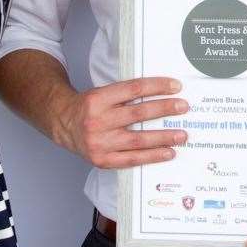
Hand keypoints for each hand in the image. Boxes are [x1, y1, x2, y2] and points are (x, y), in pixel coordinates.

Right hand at [54, 76, 186, 167]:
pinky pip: (132, 159)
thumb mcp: (103, 93)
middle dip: (164, 109)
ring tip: (181, 134)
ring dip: (163, 137)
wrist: (63, 124)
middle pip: (138, 114)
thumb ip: (126, 94)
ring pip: (138, 139)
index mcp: (98, 99)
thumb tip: (161, 94)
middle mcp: (97, 121)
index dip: (156, 86)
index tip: (175, 86)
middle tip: (183, 107)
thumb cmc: (89, 107)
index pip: (133, 89)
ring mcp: (100, 143)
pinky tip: (167, 152)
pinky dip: (152, 156)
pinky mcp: (102, 160)